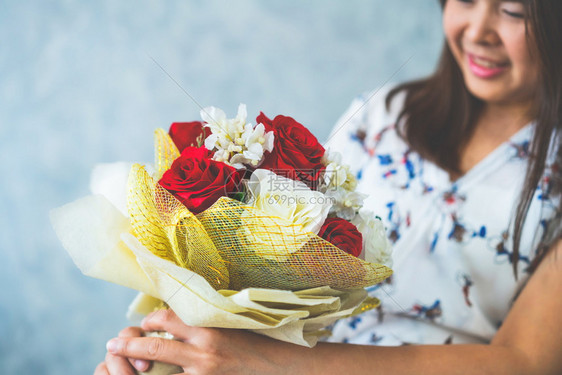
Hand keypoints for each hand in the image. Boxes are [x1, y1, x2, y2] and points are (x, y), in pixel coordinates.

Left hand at [104, 309, 299, 374]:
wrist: (276, 366)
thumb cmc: (252, 338)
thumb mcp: (227, 320)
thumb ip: (201, 315)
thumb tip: (174, 308)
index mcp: (209, 326)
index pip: (167, 319)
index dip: (150, 319)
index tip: (146, 322)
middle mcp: (203, 351)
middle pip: (156, 348)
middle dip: (130, 345)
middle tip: (112, 343)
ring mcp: (203, 373)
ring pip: (159, 372)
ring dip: (138, 365)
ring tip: (121, 362)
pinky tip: (152, 373)